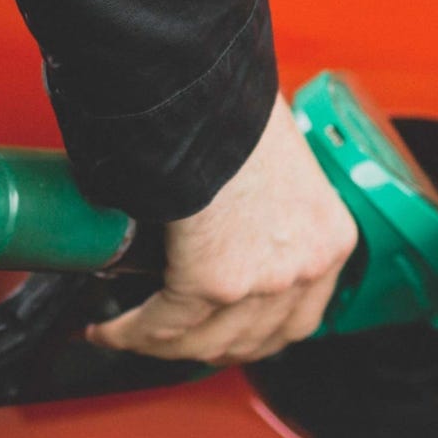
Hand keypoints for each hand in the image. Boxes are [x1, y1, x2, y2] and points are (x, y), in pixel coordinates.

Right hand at [87, 93, 356, 366]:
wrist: (210, 89)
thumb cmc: (236, 107)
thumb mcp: (279, 165)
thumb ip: (266, 203)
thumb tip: (225, 213)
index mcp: (329, 238)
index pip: (298, 318)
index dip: (253, 335)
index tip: (221, 332)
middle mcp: (304, 267)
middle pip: (252, 342)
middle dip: (205, 347)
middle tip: (170, 340)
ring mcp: (261, 281)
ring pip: (203, 343)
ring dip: (159, 346)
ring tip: (127, 333)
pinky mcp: (212, 282)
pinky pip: (162, 327)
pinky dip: (128, 334)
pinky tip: (107, 330)